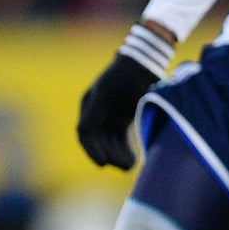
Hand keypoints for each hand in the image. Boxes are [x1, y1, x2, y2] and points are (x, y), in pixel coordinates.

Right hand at [77, 54, 161, 169]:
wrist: (145, 63)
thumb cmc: (125, 75)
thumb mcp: (106, 92)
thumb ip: (95, 111)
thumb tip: (83, 134)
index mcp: (89, 104)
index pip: (85, 132)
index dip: (92, 150)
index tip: (103, 164)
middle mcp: (97, 111)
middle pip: (98, 140)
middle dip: (108, 154)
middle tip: (123, 166)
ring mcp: (110, 115)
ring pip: (110, 141)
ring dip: (117, 154)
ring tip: (130, 165)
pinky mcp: (123, 118)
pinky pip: (120, 138)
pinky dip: (124, 149)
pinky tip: (133, 159)